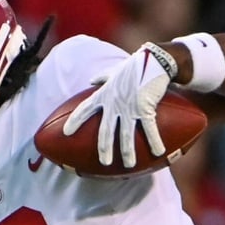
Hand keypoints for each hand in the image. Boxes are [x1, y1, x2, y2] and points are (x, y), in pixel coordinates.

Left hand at [63, 43, 175, 167]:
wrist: (154, 59)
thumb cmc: (135, 66)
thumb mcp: (115, 71)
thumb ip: (102, 77)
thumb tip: (91, 80)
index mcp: (105, 94)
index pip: (85, 108)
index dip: (75, 120)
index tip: (66, 132)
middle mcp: (114, 103)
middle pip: (105, 130)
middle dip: (104, 148)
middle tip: (104, 163)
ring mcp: (129, 107)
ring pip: (126, 134)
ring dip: (127, 152)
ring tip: (128, 165)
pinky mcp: (145, 107)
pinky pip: (149, 128)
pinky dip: (154, 141)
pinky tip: (158, 152)